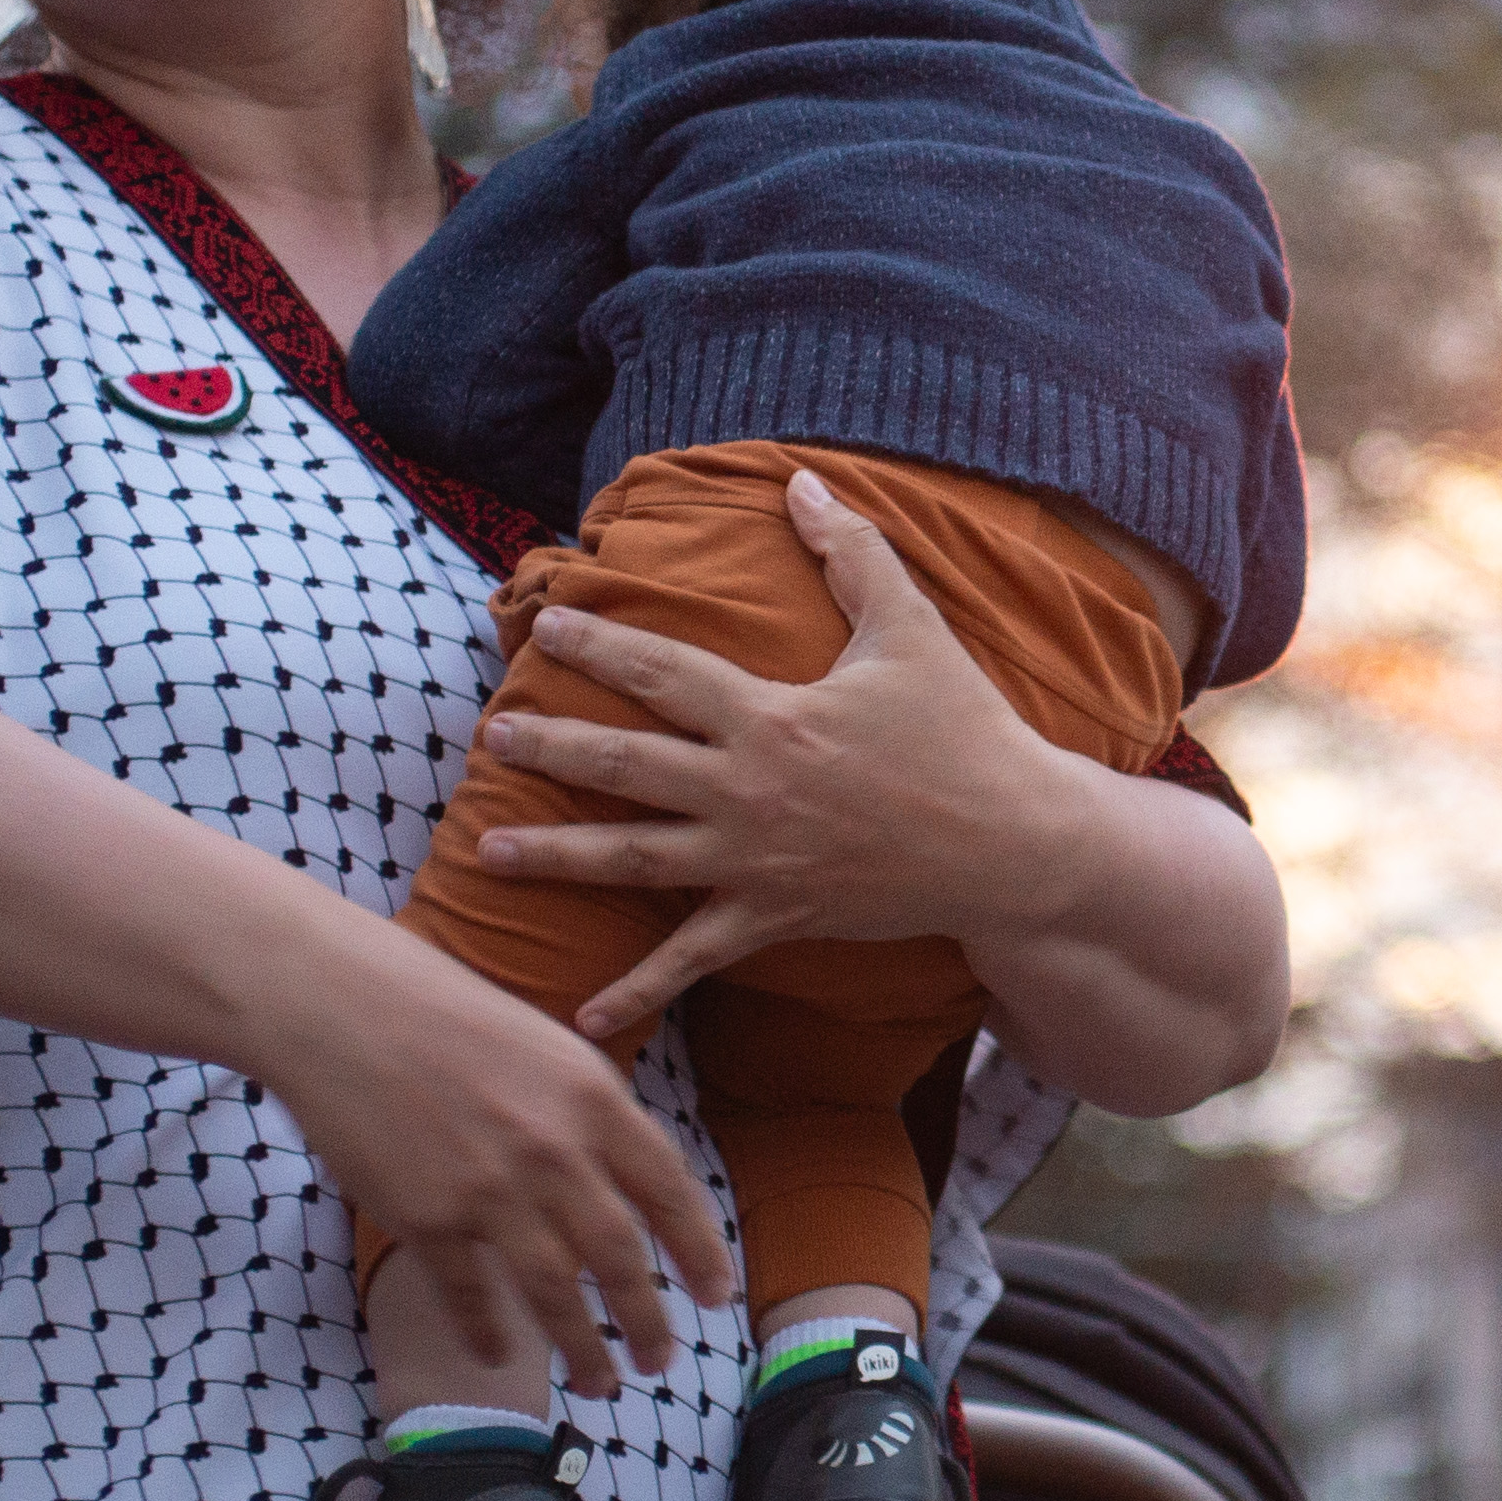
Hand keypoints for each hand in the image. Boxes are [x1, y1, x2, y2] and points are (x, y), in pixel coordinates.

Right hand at [235, 907, 729, 1400]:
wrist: (340, 1008)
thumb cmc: (444, 1016)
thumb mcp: (548, 1048)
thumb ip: (591, 1116)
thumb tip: (629, 1180)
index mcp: (593, 1100)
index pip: (668, 1190)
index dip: (699, 1250)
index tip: (717, 1295)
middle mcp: (551, 1150)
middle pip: (617, 1257)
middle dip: (648, 1321)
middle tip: (662, 1364)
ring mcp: (487, 1189)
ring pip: (553, 1292)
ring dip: (583, 1348)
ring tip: (600, 1384)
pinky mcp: (425, 1217)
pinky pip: (469, 1295)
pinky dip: (486, 1332)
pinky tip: (499, 1355)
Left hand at [451, 469, 1106, 1030]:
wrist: (1012, 841)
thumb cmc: (964, 730)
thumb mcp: (913, 629)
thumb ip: (854, 553)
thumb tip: (805, 482)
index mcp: (772, 717)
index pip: (664, 673)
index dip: (600, 647)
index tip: (545, 627)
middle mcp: (748, 790)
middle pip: (627, 764)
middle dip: (552, 749)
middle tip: (491, 739)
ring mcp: (754, 861)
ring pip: (635, 858)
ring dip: (558, 858)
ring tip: (488, 853)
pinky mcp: (774, 916)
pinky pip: (693, 958)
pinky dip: (639, 990)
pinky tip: (585, 1018)